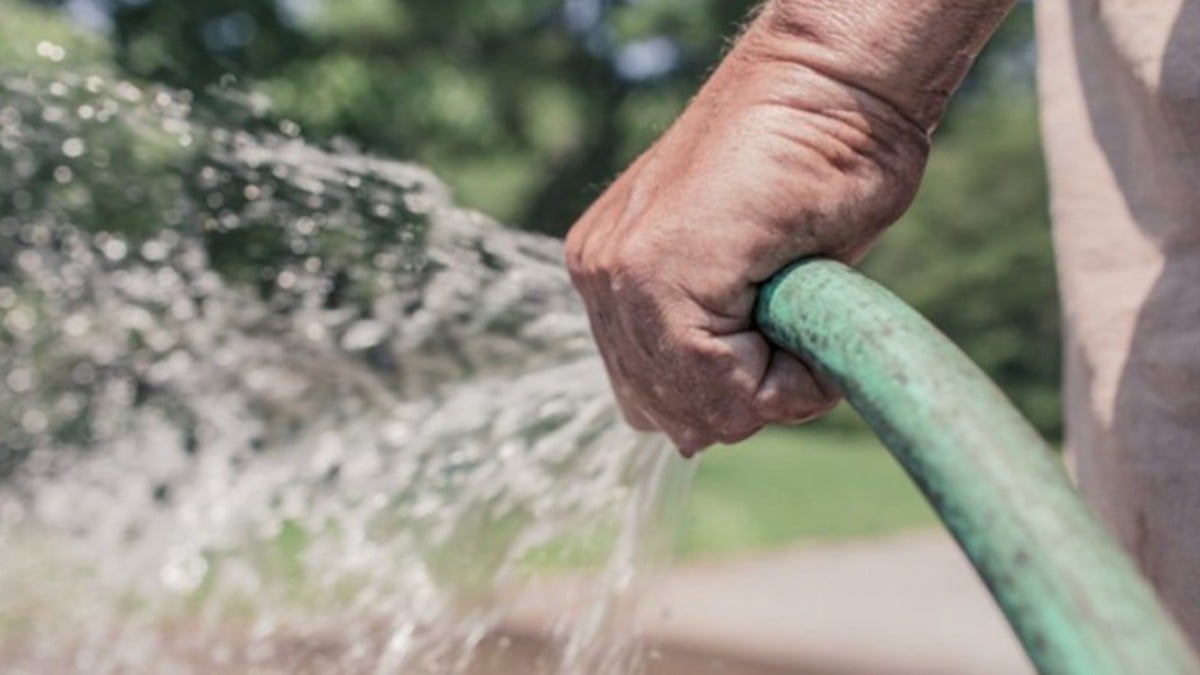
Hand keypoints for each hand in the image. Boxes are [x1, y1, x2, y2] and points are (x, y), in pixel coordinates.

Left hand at [564, 12, 931, 454]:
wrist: (835, 85)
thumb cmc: (816, 167)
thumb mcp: (755, 279)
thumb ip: (713, 344)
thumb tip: (690, 437)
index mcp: (613, 275)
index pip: (656, 398)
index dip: (736, 395)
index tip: (787, 338)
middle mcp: (600, 276)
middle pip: (669, 413)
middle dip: (746, 398)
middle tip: (797, 329)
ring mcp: (618, 272)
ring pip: (696, 409)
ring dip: (770, 387)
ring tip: (803, 315)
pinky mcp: (654, 270)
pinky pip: (722, 387)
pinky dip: (787, 380)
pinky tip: (806, 314)